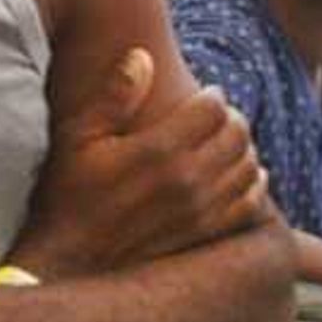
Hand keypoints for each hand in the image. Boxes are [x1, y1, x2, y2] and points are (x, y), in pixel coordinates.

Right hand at [8, 48, 271, 276]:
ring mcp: (200, 212)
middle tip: (219, 119)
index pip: (213, 108)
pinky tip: (243, 178)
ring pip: (249, 167)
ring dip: (245, 150)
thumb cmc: (67, 197)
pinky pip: (249, 204)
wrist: (67, 264)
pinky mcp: (205, 236)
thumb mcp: (77, 139)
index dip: (213, 97)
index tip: (205, 96)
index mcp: (158, 150)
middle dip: (233, 119)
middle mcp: (187, 180)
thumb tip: (142, 56)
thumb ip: (113, 96)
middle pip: (237, 134)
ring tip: (228, 145)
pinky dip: (255, 186)